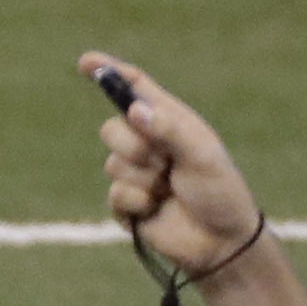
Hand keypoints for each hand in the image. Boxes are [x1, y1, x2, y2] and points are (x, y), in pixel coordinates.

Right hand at [81, 51, 265, 276]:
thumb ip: (169, 129)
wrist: (220, 243)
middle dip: (132, 146)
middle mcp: (149, 144)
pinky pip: (114, 194)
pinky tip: (156, 209)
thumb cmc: (220, 192)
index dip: (110, 73)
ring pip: (112, 164)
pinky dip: (136, 202)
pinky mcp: (127, 204)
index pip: (135, 88)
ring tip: (168, 191)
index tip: (86, 62)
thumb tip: (134, 109)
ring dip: (142, 179)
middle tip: (162, 162)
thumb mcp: (202, 154)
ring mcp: (136, 174)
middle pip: (112, 129)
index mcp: (169, 122)